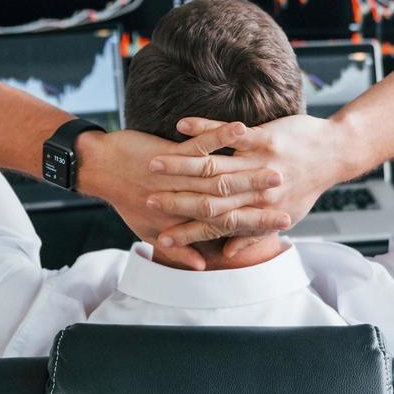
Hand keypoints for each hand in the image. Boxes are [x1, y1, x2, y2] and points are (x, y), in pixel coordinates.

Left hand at [77, 125, 289, 270]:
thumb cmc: (126, 198)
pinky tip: (239, 127)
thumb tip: (202, 266)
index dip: (262, 225)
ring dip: (249, 167)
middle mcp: (187, 200)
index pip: (233, 226)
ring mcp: (180, 176)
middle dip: (265, 198)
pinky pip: (199, 145)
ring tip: (277, 163)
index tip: (288, 224)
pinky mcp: (170, 154)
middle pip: (234, 201)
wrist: (100, 170)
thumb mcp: (150, 229)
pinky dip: (218, 135)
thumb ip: (182, 247)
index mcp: (188, 218)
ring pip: (220, 174)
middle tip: (293, 194)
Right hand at [148, 114, 350, 258]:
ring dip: (180, 165)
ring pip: (213, 166)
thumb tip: (226, 254)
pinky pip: (228, 134)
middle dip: (175, 201)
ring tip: (154, 164)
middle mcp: (256, 190)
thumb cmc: (307, 186)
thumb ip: (252, 234)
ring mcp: (259, 162)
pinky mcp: (264, 138)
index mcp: (257, 210)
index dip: (188, 234)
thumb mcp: (284, 216)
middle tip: (148, 201)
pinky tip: (182, 125)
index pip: (216, 227)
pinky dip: (204, 129)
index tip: (162, 239)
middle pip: (208, 198)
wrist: (334, 154)